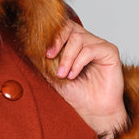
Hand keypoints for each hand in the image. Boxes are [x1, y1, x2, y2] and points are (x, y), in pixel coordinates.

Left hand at [46, 20, 128, 138]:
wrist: (93, 111)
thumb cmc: (76, 93)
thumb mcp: (53, 75)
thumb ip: (43, 61)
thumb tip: (28, 48)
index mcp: (75, 43)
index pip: (62, 27)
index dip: (52, 36)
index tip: (45, 53)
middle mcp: (88, 41)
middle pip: (70, 27)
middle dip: (57, 41)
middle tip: (49, 57)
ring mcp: (99, 45)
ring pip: (78, 39)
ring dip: (67, 57)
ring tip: (63, 74)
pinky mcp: (110, 51)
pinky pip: (90, 50)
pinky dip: (78, 62)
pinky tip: (73, 75)